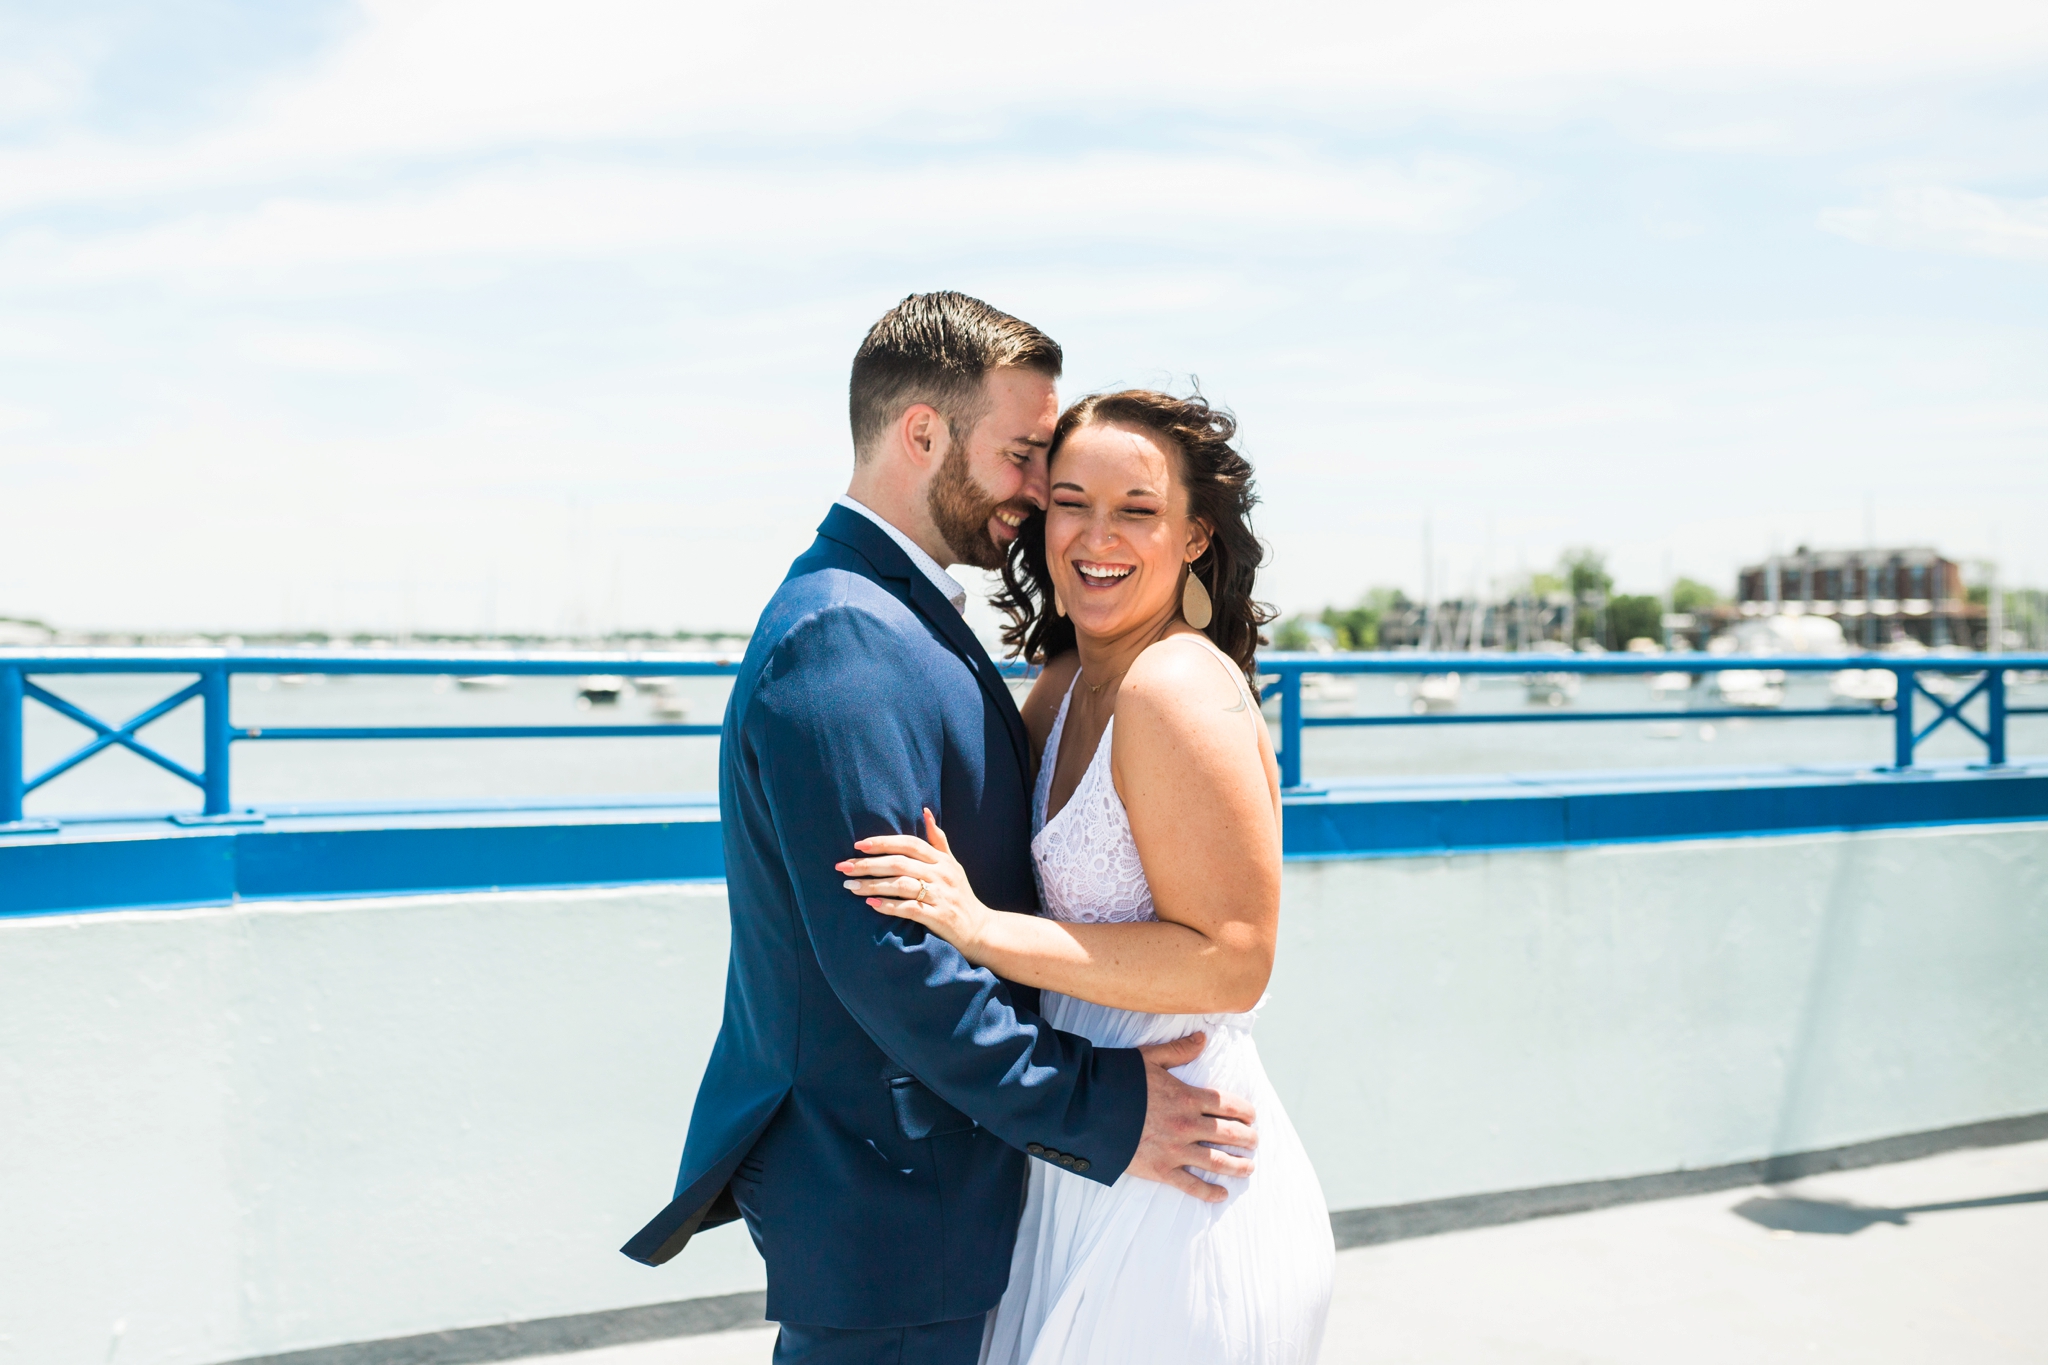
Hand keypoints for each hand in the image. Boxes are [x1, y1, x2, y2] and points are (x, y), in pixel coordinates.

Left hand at [837, 809, 992, 958]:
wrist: (980, 929)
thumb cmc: (960, 895)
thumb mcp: (953, 865)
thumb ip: (938, 840)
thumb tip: (925, 812)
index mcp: (942, 860)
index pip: (909, 844)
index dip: (883, 843)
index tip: (858, 845)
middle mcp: (941, 875)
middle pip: (899, 863)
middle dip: (868, 865)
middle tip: (843, 868)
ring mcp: (940, 896)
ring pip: (900, 885)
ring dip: (872, 886)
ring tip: (850, 888)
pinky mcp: (938, 916)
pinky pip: (909, 908)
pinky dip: (888, 906)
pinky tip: (871, 905)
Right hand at [1127, 1033, 1257, 1202]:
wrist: (1087, 1109)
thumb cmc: (1117, 1080)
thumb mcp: (1149, 1058)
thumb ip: (1179, 1050)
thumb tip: (1203, 1038)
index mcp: (1187, 1097)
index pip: (1229, 1105)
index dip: (1246, 1111)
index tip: (1251, 1116)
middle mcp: (1187, 1125)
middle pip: (1230, 1134)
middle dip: (1247, 1139)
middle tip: (1254, 1142)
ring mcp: (1175, 1150)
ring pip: (1218, 1162)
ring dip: (1238, 1166)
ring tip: (1249, 1168)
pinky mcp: (1161, 1170)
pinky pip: (1191, 1185)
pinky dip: (1209, 1192)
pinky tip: (1222, 1194)